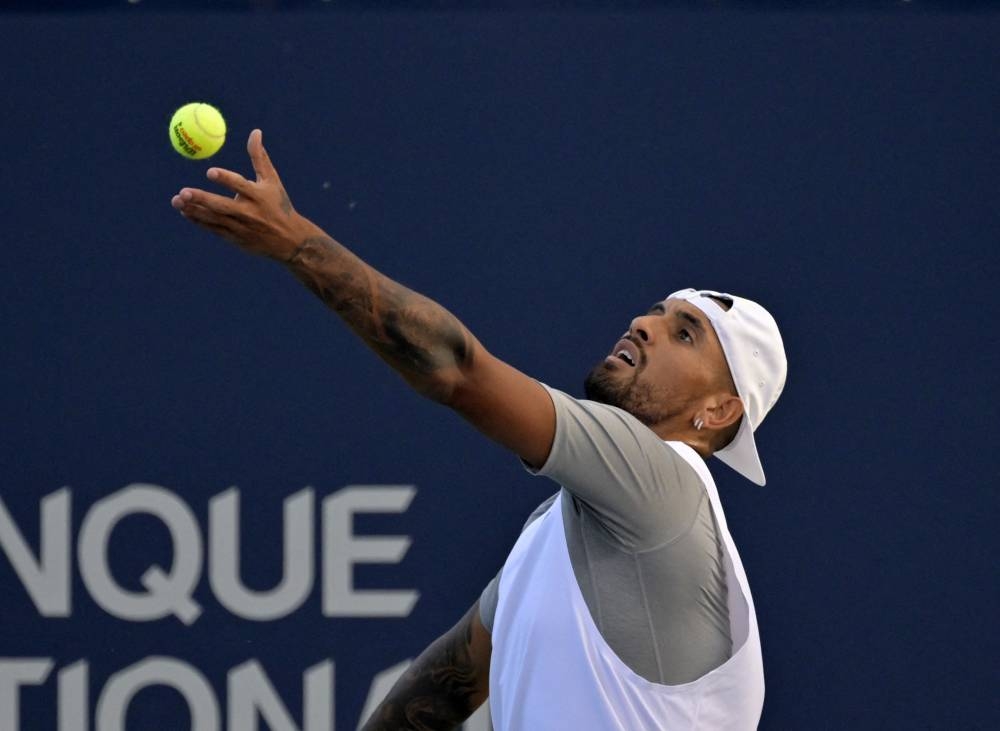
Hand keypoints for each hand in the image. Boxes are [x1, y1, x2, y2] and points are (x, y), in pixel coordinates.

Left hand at [171, 129, 317, 260]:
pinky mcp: (235, 239)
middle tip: (183, 192)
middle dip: (202, 199)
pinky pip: (214, 229)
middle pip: (222, 206)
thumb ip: (260, 157)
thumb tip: (255, 131)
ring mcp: (241, 228)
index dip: (226, 179)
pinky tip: (185, 212)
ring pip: (214, 219)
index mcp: (259, 196)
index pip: (241, 186)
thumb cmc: (279, 204)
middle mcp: (249, 213)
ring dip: (194, 210)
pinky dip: (199, 220)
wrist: (290, 240)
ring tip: (176, 200)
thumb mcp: (272, 181)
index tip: (210, 172)